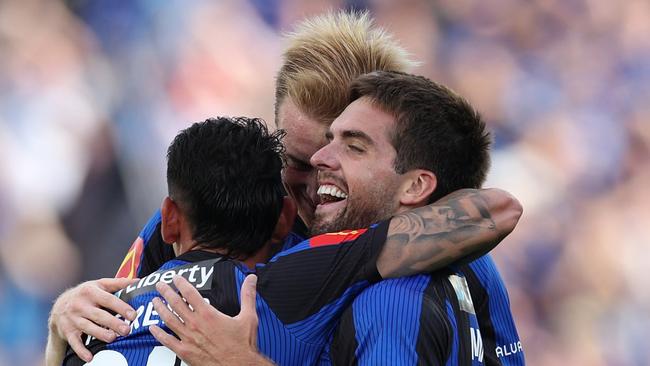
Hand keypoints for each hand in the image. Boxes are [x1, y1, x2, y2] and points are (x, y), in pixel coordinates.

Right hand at [48, 278, 137, 361]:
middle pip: (99, 315)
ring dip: (100, 334)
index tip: (133, 315)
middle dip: (113, 323)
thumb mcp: (100, 284)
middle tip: (127, 330)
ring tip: (113, 338)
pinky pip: (75, 342)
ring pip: (88, 327)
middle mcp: (80, 305)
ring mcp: (73, 318)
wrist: (59, 306)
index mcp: (90, 291)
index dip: (121, 307)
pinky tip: (90, 357)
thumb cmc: (86, 294)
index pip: (108, 299)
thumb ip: (119, 283)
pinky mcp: (68, 331)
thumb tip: (139, 281)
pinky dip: (81, 350)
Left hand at [150, 274, 272, 365]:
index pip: (190, 293)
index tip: (176, 278)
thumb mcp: (248, 317)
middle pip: (176, 303)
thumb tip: (252, 279)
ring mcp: (188, 338)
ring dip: (160, 309)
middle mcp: (195, 324)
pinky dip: (158, 334)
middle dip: (166, 292)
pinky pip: (167, 341)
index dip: (181, 283)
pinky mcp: (185, 352)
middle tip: (159, 285)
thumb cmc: (243, 345)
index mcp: (208, 314)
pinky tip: (152, 328)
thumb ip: (248, 296)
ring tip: (154, 301)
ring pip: (169, 320)